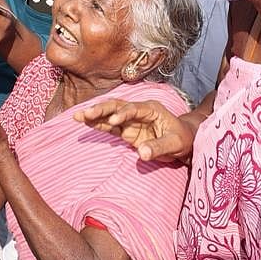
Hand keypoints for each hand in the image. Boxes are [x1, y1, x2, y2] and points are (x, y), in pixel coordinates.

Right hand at [74, 99, 195, 161]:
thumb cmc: (182, 139)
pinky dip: (97, 124)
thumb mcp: (175, 144)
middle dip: (101, 109)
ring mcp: (130, 120)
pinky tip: (83, 122)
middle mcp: (138, 111)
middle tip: (86, 113)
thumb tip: (142, 154)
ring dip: (94, 115)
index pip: (134, 108)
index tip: (113, 121)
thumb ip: (159, 147)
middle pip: (117, 106)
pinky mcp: (125, 130)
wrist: (183, 141)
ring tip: (77, 116)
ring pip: (109, 114)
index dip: (123, 113)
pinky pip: (109, 126)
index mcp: (152, 109)